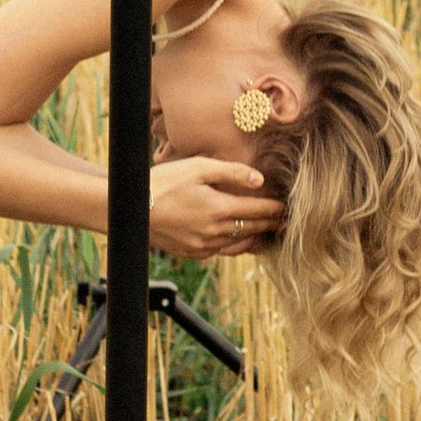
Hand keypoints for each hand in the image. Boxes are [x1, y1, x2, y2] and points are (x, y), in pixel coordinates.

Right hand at [148, 156, 282, 260]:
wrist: (131, 210)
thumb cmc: (163, 182)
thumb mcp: (197, 167)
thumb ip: (231, 171)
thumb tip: (259, 179)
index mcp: (219, 208)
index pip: (258, 210)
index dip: (276, 209)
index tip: (289, 208)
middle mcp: (215, 231)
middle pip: (252, 228)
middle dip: (271, 224)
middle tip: (286, 221)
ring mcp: (203, 246)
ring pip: (238, 243)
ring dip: (254, 236)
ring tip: (267, 231)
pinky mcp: (191, 253)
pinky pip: (220, 251)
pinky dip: (233, 244)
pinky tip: (237, 239)